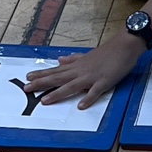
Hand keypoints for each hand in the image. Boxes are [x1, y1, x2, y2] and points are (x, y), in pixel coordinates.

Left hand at [24, 34, 145, 108]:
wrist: (125, 46)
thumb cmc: (108, 51)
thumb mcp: (87, 55)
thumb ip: (73, 59)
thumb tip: (60, 60)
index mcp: (77, 65)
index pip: (56, 71)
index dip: (41, 74)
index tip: (28, 77)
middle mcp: (81, 71)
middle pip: (58, 78)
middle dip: (42, 83)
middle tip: (26, 89)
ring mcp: (92, 76)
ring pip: (71, 86)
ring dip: (58, 93)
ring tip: (45, 100)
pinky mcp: (104, 81)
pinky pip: (95, 91)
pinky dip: (88, 98)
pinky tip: (81, 106)